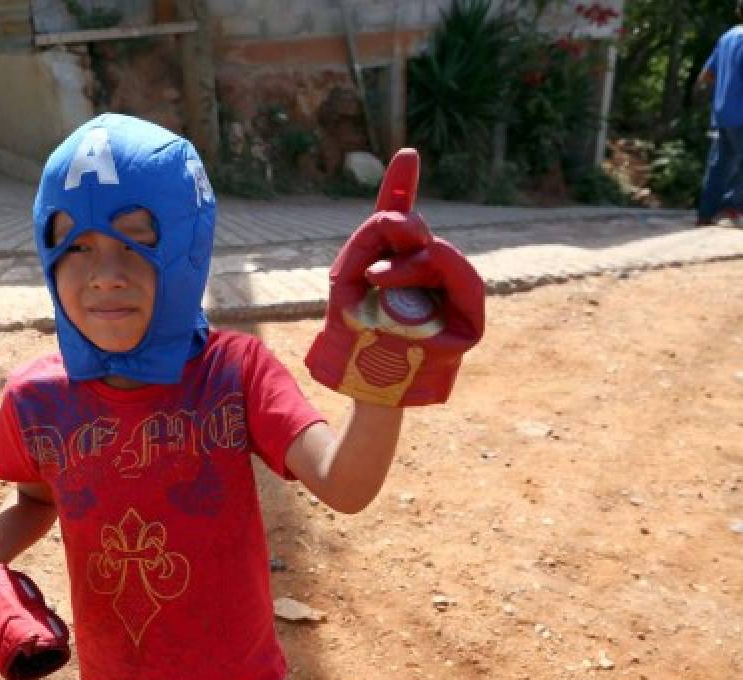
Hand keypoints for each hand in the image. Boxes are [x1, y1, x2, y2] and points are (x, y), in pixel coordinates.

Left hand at [304, 148, 484, 405]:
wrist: (362, 387)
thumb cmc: (353, 339)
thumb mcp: (347, 281)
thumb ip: (371, 241)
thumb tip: (403, 218)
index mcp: (396, 272)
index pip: (401, 226)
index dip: (401, 190)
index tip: (406, 155)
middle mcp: (426, 281)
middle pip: (418, 235)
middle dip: (397, 233)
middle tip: (369, 262)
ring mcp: (450, 298)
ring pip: (440, 254)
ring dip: (409, 261)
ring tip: (376, 279)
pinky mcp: (470, 320)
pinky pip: (464, 280)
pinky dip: (438, 269)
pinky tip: (409, 276)